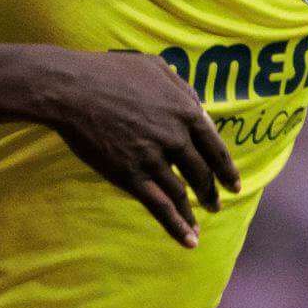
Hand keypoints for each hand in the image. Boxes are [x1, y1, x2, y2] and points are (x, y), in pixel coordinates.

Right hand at [27, 48, 237, 246]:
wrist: (72, 89)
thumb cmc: (111, 73)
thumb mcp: (155, 67)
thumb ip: (182, 88)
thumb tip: (198, 107)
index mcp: (185, 111)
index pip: (215, 148)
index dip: (226, 169)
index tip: (234, 185)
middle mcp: (175, 138)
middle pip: (201, 173)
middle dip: (210, 193)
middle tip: (216, 205)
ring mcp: (153, 159)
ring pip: (181, 194)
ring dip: (192, 213)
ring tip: (199, 228)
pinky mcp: (130, 176)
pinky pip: (160, 207)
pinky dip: (176, 226)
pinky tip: (188, 240)